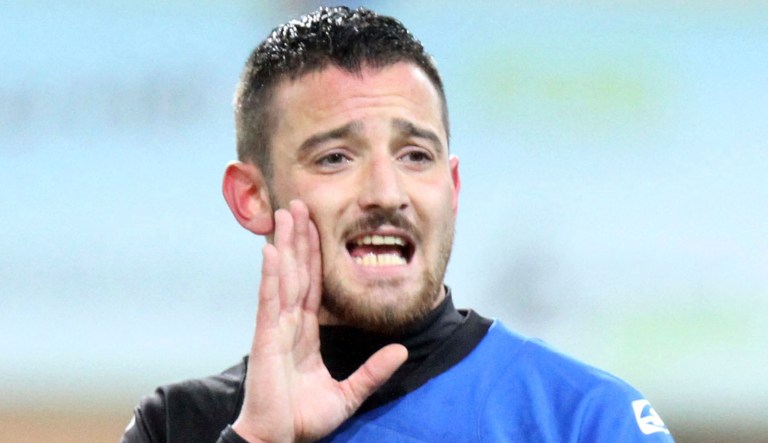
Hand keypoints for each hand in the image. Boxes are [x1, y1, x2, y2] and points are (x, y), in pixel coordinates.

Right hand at [232, 200, 407, 442]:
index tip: (317, 227)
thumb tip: (402, 351)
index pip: (313, 285)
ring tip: (286, 214)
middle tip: (299, 204)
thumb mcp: (350, 394)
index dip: (315, 255)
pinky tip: (272, 251)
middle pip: (297, 272)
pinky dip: (271, 276)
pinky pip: (269, 301)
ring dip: (286, 244)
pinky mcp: (265, 339)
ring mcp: (275, 328)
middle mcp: (289, 324)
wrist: (279, 441)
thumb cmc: (304, 419)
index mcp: (306, 333)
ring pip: (284, 278)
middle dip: (299, 238)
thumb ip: (374, 371)